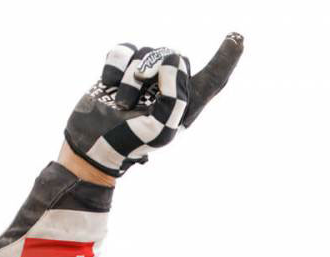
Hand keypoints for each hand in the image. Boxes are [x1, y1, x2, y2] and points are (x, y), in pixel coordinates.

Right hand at [63, 32, 243, 176]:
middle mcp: (171, 87)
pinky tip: (108, 85)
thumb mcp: (159, 129)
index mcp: (187, 104)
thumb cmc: (129, 142)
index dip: (226, 58)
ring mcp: (147, 75)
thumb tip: (174, 61)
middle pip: (177, 58)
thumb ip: (174, 97)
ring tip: (121, 104)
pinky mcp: (123, 67)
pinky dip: (113, 66)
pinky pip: (123, 49)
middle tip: (133, 103)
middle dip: (155, 73)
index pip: (213, 78)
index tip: (238, 38)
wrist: (90, 144)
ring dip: (130, 78)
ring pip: (147, 52)